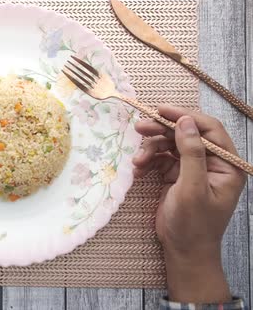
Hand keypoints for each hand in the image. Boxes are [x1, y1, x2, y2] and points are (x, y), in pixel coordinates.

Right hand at [133, 105, 245, 302]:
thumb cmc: (194, 225)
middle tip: (139, 127)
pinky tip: (138, 170)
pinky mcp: (177, 177)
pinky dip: (149, 162)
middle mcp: (212, 163)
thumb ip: (191, 153)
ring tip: (136, 161)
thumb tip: (185, 121)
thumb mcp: (192, 188)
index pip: (209, 130)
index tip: (161, 111)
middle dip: (162, 131)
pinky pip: (162, 159)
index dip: (185, 117)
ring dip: (151, 149)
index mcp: (227, 165)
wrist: (183, 252)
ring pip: (171, 145)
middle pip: (186, 134)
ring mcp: (193, 169)